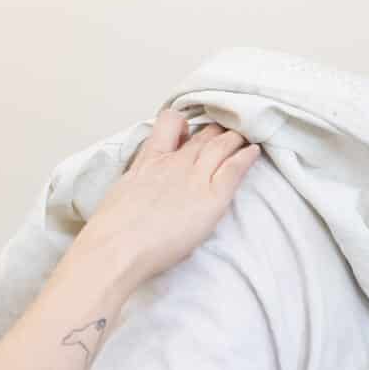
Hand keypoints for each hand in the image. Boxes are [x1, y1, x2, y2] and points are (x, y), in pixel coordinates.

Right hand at [77, 110, 260, 284]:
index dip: (183, 124)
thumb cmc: (114, 229)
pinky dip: (246, 157)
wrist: (119, 246)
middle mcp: (174, 163)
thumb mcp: (122, 192)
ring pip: (221, 145)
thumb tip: (147, 189)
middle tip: (229, 130)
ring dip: (235, 139)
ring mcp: (194, 177)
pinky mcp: (211, 197)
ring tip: (246, 137)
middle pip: (203, 136)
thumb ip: (141, 182)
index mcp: (149, 160)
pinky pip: (235, 168)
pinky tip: (254, 152)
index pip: (169, 124)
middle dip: (217, 131)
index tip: (190, 129)